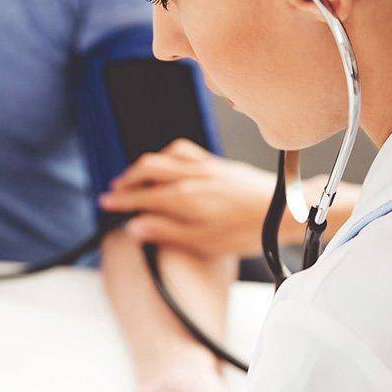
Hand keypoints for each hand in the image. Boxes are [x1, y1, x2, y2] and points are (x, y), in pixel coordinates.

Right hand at [100, 139, 280, 256]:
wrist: (285, 212)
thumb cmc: (246, 231)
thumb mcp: (203, 242)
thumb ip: (166, 232)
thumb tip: (134, 227)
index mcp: (184, 198)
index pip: (142, 196)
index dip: (121, 200)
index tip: (106, 203)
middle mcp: (191, 177)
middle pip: (147, 169)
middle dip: (127, 179)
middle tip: (114, 190)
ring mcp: (205, 167)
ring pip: (164, 156)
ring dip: (144, 166)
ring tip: (135, 177)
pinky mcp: (218, 164)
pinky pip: (184, 150)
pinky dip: (167, 155)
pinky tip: (169, 163)